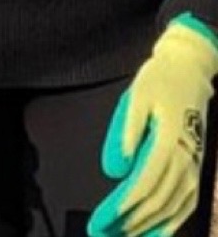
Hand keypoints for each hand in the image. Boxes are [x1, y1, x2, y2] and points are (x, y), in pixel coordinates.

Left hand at [88, 17, 217, 236]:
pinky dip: (170, 224)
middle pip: (154, 202)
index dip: (120, 207)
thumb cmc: (158, 83)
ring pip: (170, 209)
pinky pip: (185, 206)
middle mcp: (185, 162)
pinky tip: (154, 235)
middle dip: (127, 222)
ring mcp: (193, 169)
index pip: (141, 184)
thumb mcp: (135, 97)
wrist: (189, 73)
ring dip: (146, 228)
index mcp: (168, 143)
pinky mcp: (195, 171)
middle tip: (100, 233)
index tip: (100, 220)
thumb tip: (113, 171)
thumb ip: (124, 134)